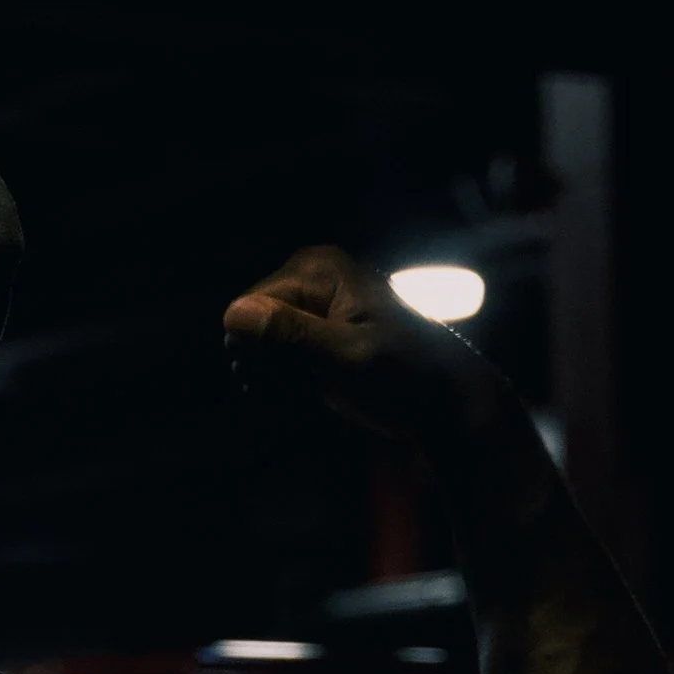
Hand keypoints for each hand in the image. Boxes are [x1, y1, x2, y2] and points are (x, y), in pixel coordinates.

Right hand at [223, 243, 522, 468]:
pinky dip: (281, 384)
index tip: (282, 374)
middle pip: (251, 327)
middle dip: (263, 362)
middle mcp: (308, 283)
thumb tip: (233, 315)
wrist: (441, 403)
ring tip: (301, 392)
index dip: (256, 346)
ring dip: (271, 377)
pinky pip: (274, 362)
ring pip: (258, 349)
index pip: (250, 306)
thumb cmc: (405, 373)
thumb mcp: (348, 355)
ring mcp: (309, 313)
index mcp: (318, 270)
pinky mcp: (313, 343)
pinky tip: (302, 396)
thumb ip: (292, 335)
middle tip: (294, 387)